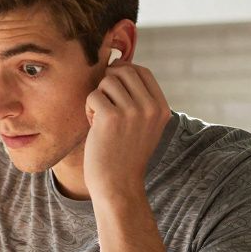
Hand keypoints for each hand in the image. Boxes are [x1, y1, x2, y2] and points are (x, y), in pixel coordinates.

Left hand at [83, 62, 170, 201]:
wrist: (118, 186)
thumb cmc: (124, 155)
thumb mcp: (144, 126)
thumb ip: (140, 99)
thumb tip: (119, 65)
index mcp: (162, 108)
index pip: (143, 71)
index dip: (124, 72)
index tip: (112, 86)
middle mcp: (151, 108)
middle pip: (124, 71)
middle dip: (108, 83)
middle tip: (104, 104)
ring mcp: (132, 111)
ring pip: (107, 81)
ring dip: (98, 97)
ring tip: (99, 118)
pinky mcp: (111, 117)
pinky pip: (93, 95)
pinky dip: (88, 109)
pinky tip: (93, 126)